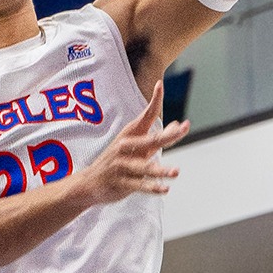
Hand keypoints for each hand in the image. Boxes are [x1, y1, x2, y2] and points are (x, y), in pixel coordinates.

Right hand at [76, 83, 189, 203]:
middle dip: (168, 135)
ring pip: (144, 166)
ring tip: (176, 172)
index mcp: (130, 135)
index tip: (160, 84)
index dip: (154, 100)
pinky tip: (165, 189)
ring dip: (161, 170)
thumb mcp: (135, 147)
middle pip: (150, 140)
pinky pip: (139, 185)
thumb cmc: (116, 162)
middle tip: (183, 129)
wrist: (88, 183)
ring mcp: (121, 165)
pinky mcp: (120, 183)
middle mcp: (125, 147)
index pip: (145, 115)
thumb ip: (157, 138)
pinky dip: (152, 187)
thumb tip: (178, 125)